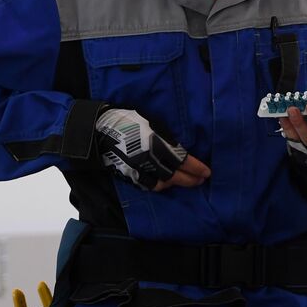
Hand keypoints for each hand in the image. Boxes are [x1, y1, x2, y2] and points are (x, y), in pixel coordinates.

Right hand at [93, 107, 209, 191]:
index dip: (197, 169)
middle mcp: (150, 161)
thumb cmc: (128, 120)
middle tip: (200, 181)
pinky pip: (147, 186)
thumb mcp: (152, 124)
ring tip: (183, 181)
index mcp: (158, 145)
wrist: (99, 130)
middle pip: (176, 176)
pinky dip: (158, 186)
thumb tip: (180, 148)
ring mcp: (139, 170)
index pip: (184, 161)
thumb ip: (167, 139)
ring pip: (163, 185)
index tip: (207, 172)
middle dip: (191, 180)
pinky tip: (164, 182)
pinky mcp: (129, 176)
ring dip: (175, 184)